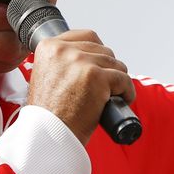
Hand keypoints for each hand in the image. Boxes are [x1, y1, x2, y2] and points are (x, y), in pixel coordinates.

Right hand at [27, 29, 134, 145]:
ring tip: (108, 96)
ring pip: (116, 64)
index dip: (97, 53)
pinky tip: (120, 101)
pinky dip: (127, 92)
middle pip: (103, 50)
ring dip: (117, 81)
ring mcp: (80, 62)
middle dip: (108, 69)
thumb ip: (64, 61)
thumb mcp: (47, 75)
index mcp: (49, 46)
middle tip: (103, 87)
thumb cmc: (50, 113)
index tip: (97, 67)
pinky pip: (124, 80)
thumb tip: (91, 55)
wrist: (48, 136)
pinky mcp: (97, 77)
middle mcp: (63, 50)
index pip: (86, 36)